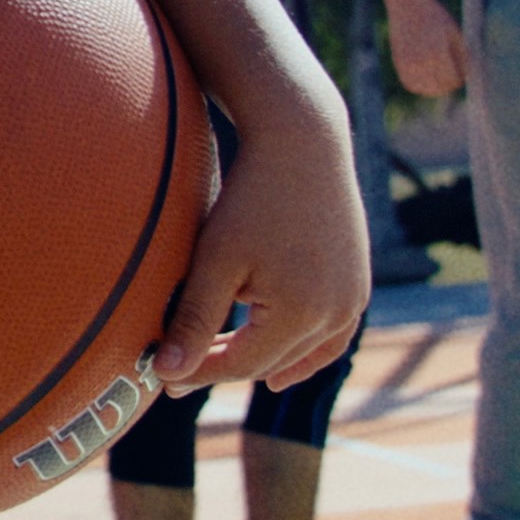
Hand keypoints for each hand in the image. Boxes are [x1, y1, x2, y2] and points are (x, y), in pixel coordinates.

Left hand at [152, 96, 369, 393]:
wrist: (303, 144)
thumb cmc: (252, 198)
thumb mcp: (215, 259)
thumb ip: (194, 319)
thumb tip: (168, 373)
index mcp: (301, 313)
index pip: (240, 365)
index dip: (198, 373)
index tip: (162, 376)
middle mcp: (336, 314)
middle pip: (269, 362)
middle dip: (223, 367)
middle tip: (178, 371)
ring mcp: (353, 301)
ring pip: (301, 354)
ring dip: (262, 363)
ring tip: (220, 371)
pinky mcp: (358, 286)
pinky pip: (332, 339)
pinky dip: (304, 356)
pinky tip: (280, 372)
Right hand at [384, 0, 465, 100]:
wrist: (408, 4)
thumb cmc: (435, 16)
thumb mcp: (455, 33)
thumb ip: (463, 55)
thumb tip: (468, 75)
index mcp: (438, 54)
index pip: (454, 80)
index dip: (461, 78)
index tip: (462, 72)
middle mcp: (421, 61)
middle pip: (440, 88)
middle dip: (449, 85)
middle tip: (453, 77)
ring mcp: (407, 63)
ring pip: (424, 89)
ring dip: (434, 88)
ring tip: (440, 77)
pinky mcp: (398, 62)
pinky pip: (411, 84)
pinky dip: (419, 85)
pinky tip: (426, 77)